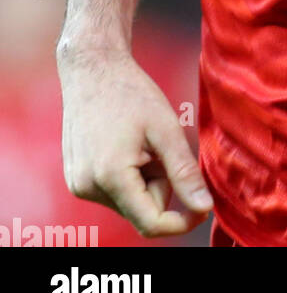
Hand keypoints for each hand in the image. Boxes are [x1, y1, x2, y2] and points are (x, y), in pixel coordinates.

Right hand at [58, 46, 213, 237]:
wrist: (93, 69)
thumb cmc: (131, 92)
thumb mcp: (166, 129)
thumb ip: (184, 172)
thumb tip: (204, 207)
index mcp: (110, 177)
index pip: (151, 224)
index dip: (183, 221)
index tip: (204, 205)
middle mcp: (88, 188)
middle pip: (142, 209)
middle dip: (160, 183)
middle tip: (160, 145)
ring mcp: (79, 185)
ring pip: (130, 200)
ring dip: (144, 178)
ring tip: (140, 141)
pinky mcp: (76, 179)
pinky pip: (115, 191)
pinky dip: (128, 174)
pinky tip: (125, 143)